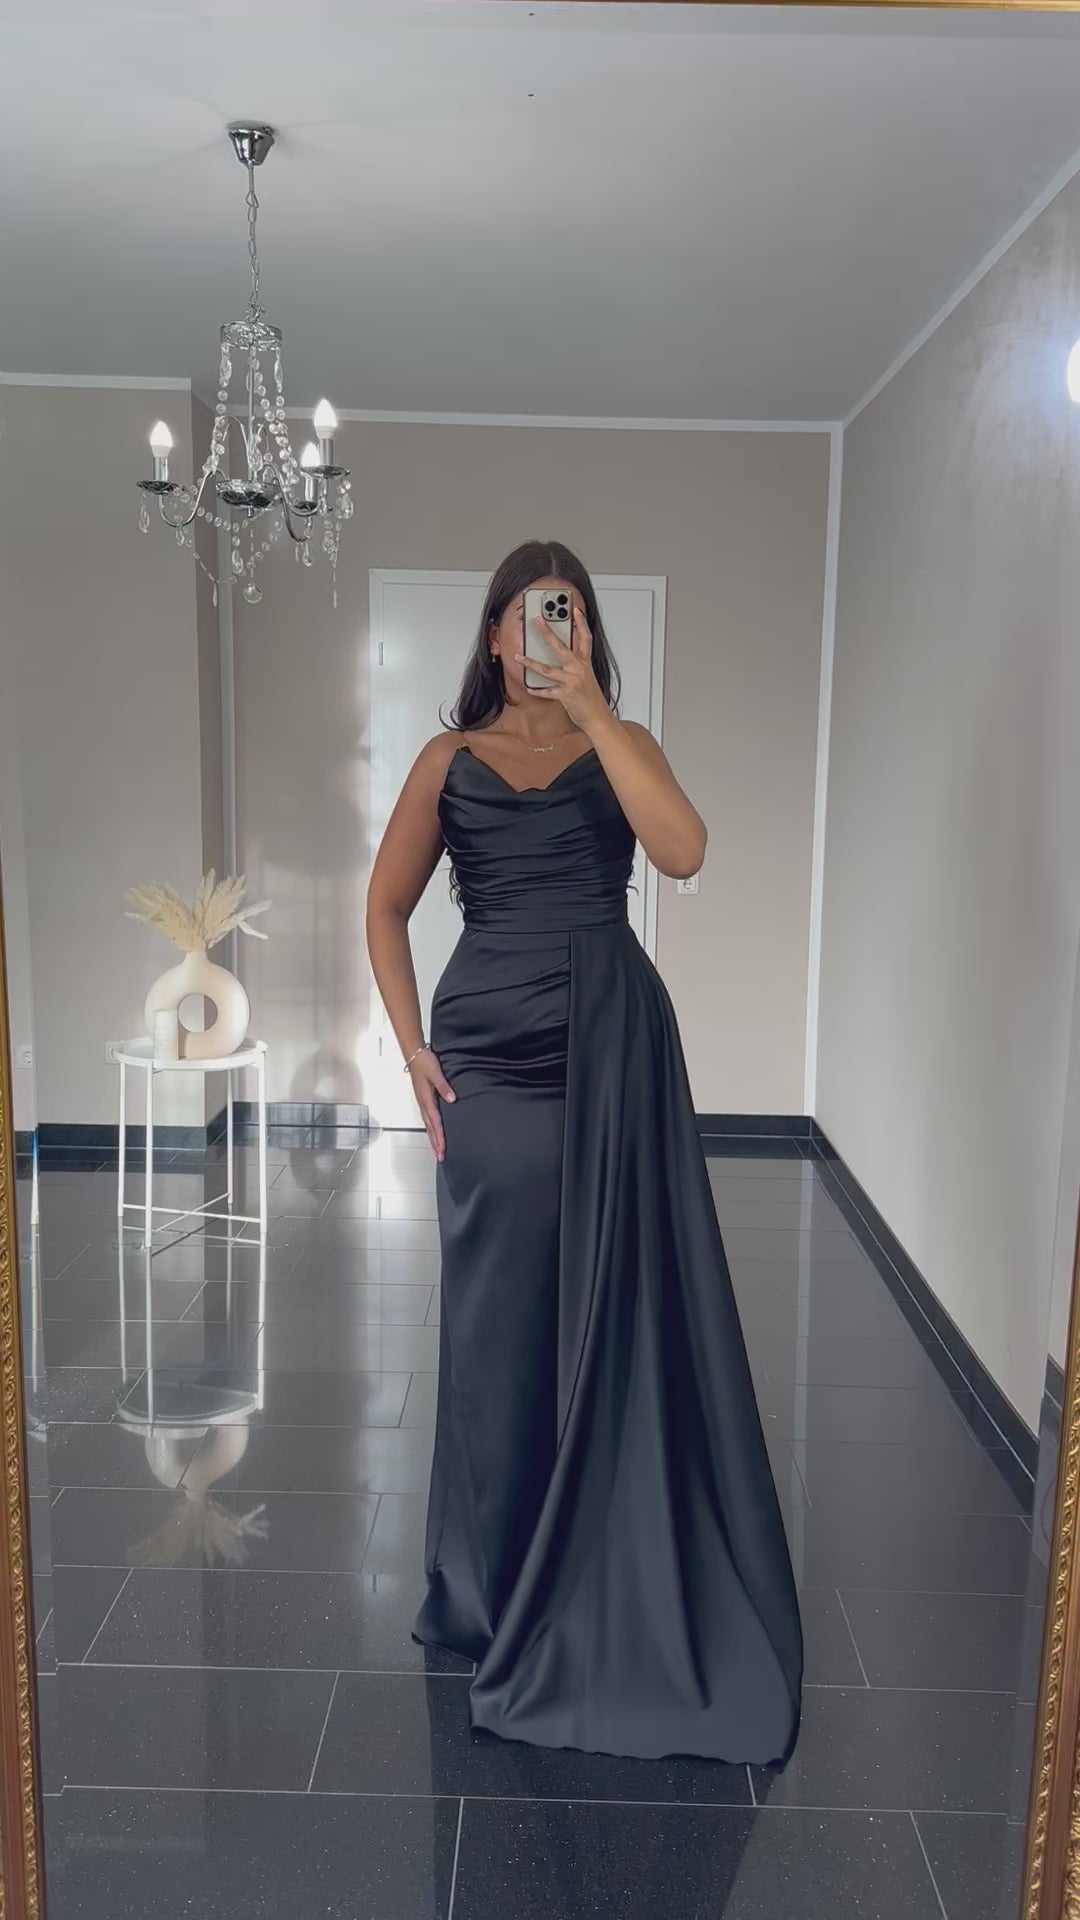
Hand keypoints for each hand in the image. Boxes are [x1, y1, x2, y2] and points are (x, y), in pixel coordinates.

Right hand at [408, 1048, 454, 1160]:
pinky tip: (433, 1132)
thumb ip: (444, 1086)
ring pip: (427, 1125)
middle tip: (440, 1156)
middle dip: (435, 1143)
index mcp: (426, 1099)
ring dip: (432, 1138)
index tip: (442, 1148)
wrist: (414, 1054)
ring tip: (437, 1150)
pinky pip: (427, 1118)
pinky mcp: (423, 1099)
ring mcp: (422, 1102)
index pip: (435, 1122)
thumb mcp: (436, 1073)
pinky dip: (430, 1128)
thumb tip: (451, 1099)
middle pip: (430, 1128)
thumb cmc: (424, 1062)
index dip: (439, 1136)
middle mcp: (423, 1103)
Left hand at [517, 607, 609, 733]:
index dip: (581, 623)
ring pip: (547, 669)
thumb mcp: (588, 677)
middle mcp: (579, 669)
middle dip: (547, 632)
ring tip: (518, 657)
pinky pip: (547, 691)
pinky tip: (529, 688)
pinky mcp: (566, 695)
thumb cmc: (592, 699)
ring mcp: (572, 681)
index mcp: (585, 663)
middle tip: (537, 620)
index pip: (585, 638)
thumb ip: (578, 665)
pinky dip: (538, 691)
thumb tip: (565, 657)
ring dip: (531, 663)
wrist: (599, 718)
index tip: (575, 610)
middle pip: (561, 646)